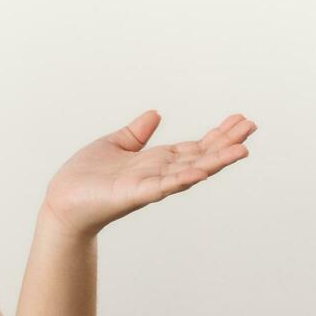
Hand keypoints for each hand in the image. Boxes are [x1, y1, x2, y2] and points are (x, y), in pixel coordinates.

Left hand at [42, 110, 256, 237]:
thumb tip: (155, 114)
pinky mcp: (133, 195)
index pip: (194, 146)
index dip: (217, 134)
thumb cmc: (85, 177)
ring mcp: (149, 185)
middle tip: (253, 127)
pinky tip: (201, 171)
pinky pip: (162, 187)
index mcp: (156, 161)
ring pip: (189, 172)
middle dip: (226, 143)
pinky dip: (181, 179)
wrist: (62, 201)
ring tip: (242, 150)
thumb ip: (136, 133)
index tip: (240, 119)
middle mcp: (159, 174)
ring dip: (215, 162)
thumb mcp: (114, 145)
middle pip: (200, 156)